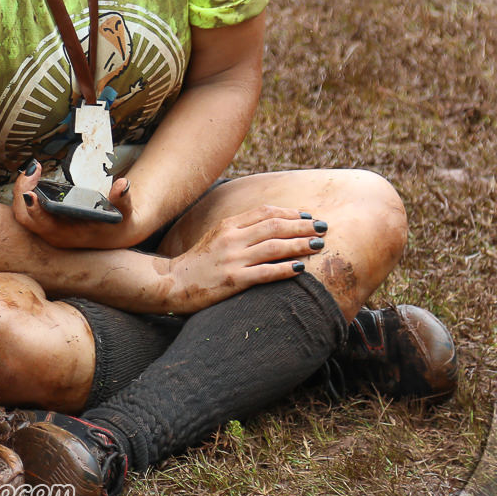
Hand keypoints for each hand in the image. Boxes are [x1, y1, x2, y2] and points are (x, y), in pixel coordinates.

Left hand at [9, 160, 142, 249]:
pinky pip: (27, 207)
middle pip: (24, 217)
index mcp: (68, 235)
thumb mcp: (125, 212)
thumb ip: (123, 199)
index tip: (31, 193)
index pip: (43, 225)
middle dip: (22, 192)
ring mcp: (47, 228)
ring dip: (22, 189)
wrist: (115, 234)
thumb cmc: (118, 224)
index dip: (35, 210)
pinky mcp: (46, 220)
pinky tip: (34, 174)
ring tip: (33, 169)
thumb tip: (123, 185)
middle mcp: (53, 234)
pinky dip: (27, 190)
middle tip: (33, 169)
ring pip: (22, 212)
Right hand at [162, 205, 322, 312]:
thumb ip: (239, 230)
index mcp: (227, 225)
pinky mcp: (232, 280)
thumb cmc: (198, 263)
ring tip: (319, 245)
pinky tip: (301, 268)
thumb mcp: (215, 238)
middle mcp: (231, 238)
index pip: (264, 212)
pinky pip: (265, 272)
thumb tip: (269, 225)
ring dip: (300, 244)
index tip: (308, 217)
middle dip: (302, 226)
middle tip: (323, 228)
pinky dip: (285, 269)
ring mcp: (232, 259)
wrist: (173, 283)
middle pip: (274, 226)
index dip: (290, 213)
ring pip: (274, 247)